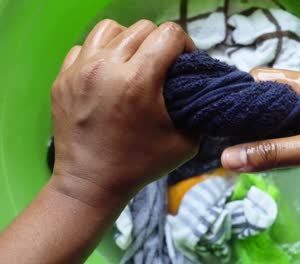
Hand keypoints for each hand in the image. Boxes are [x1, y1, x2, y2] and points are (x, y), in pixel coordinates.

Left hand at [50, 19, 197, 204]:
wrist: (91, 183)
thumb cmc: (140, 164)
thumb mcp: (186, 142)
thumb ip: (199, 110)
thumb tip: (204, 89)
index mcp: (138, 81)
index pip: (170, 34)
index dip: (185, 45)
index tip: (183, 63)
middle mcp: (106, 68)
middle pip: (143, 28)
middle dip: (159, 43)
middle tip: (161, 66)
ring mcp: (79, 71)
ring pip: (111, 29)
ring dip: (129, 41)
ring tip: (133, 63)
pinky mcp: (63, 78)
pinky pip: (84, 47)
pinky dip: (101, 54)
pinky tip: (108, 74)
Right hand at [221, 68, 299, 197]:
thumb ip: (271, 154)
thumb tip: (228, 159)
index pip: (263, 79)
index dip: (239, 92)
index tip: (217, 110)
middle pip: (267, 98)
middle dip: (246, 114)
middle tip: (221, 132)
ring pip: (277, 117)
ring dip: (259, 130)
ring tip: (233, 144)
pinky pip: (288, 133)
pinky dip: (273, 142)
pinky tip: (258, 154)